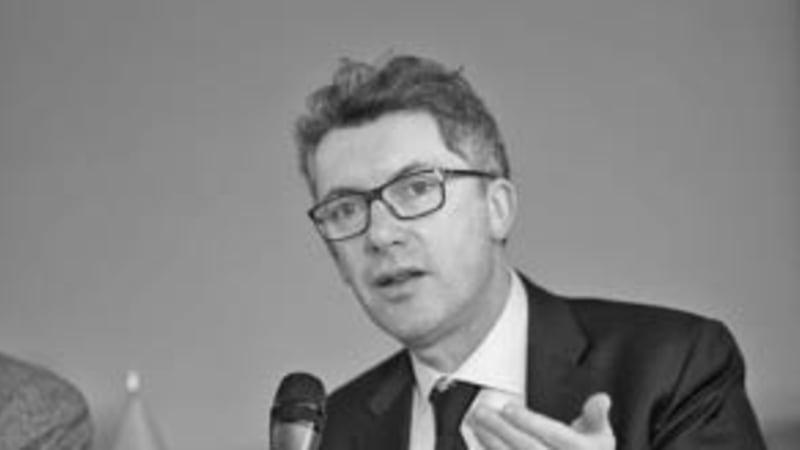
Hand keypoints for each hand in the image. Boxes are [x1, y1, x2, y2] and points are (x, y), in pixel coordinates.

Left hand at [469, 392, 615, 449]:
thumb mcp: (601, 436)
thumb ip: (596, 415)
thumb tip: (601, 399)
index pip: (552, 434)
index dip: (529, 421)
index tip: (508, 408)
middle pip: (529, 447)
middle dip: (502, 428)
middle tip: (483, 412)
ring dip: (492, 443)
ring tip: (477, 425)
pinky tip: (482, 445)